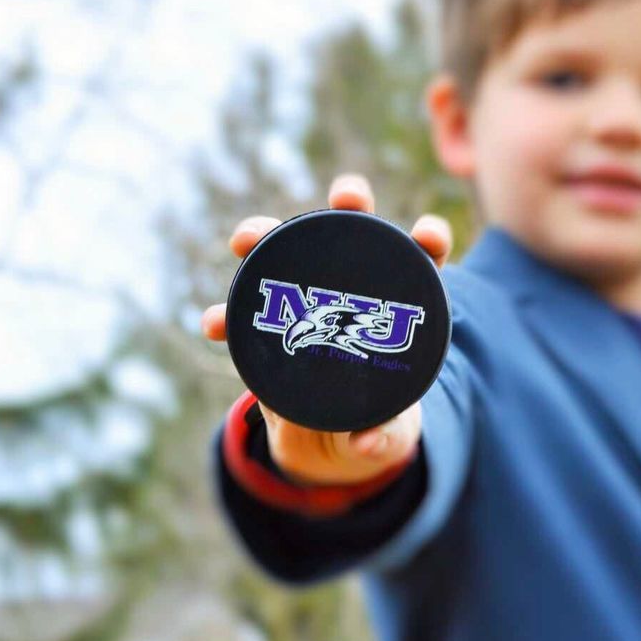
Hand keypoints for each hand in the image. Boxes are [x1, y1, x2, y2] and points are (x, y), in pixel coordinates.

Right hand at [200, 173, 453, 485]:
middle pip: (359, 236)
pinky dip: (226, 316)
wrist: (331, 445)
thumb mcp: (384, 434)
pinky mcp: (270, 328)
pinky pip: (246, 314)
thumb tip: (367, 442)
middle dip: (352, 205)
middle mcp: (354, 295)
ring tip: (245, 237)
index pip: (422, 265)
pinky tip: (211, 323)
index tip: (428, 232)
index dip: (428, 241)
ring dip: (267, 236)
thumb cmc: (373, 426)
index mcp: (398, 313)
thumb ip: (382, 435)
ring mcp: (308, 304)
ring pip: (292, 255)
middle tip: (346, 194)